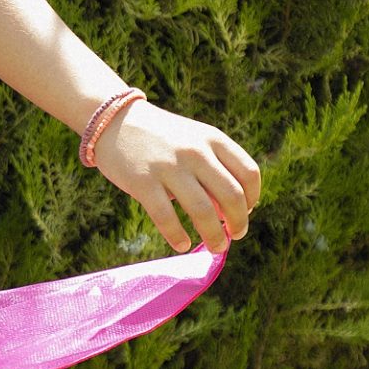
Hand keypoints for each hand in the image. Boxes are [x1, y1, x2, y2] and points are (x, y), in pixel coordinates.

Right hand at [91, 100, 260, 256]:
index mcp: (212, 139)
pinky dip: (178, 237)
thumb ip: (213, 169)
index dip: (253, 199)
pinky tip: (182, 245)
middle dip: (239, 222)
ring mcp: (168, 167)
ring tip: (216, 247)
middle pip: (232, 195)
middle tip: (236, 236)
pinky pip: (166, 217)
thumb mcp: (193, 141)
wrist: (115, 121)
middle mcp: (195, 152)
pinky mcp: (142, 182)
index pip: (248, 173)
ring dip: (214, 236)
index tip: (246, 212)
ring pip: (203, 211)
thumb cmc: (161, 137)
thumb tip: (227, 213)